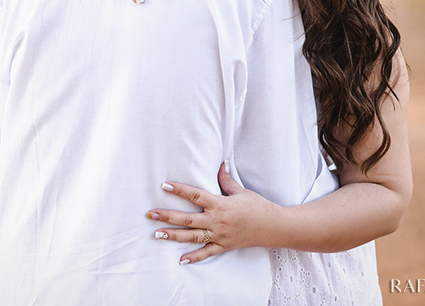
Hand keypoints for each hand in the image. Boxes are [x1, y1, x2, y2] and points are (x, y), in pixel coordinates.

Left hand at [147, 164, 279, 263]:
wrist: (273, 226)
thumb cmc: (258, 206)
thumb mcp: (241, 191)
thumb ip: (226, 179)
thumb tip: (220, 164)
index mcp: (220, 204)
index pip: (195, 195)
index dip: (179, 190)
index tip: (164, 185)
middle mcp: (217, 221)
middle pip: (188, 219)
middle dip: (168, 216)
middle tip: (151, 214)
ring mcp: (219, 235)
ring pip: (192, 236)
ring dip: (174, 236)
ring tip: (157, 234)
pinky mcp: (224, 246)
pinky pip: (207, 253)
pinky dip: (194, 257)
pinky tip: (181, 259)